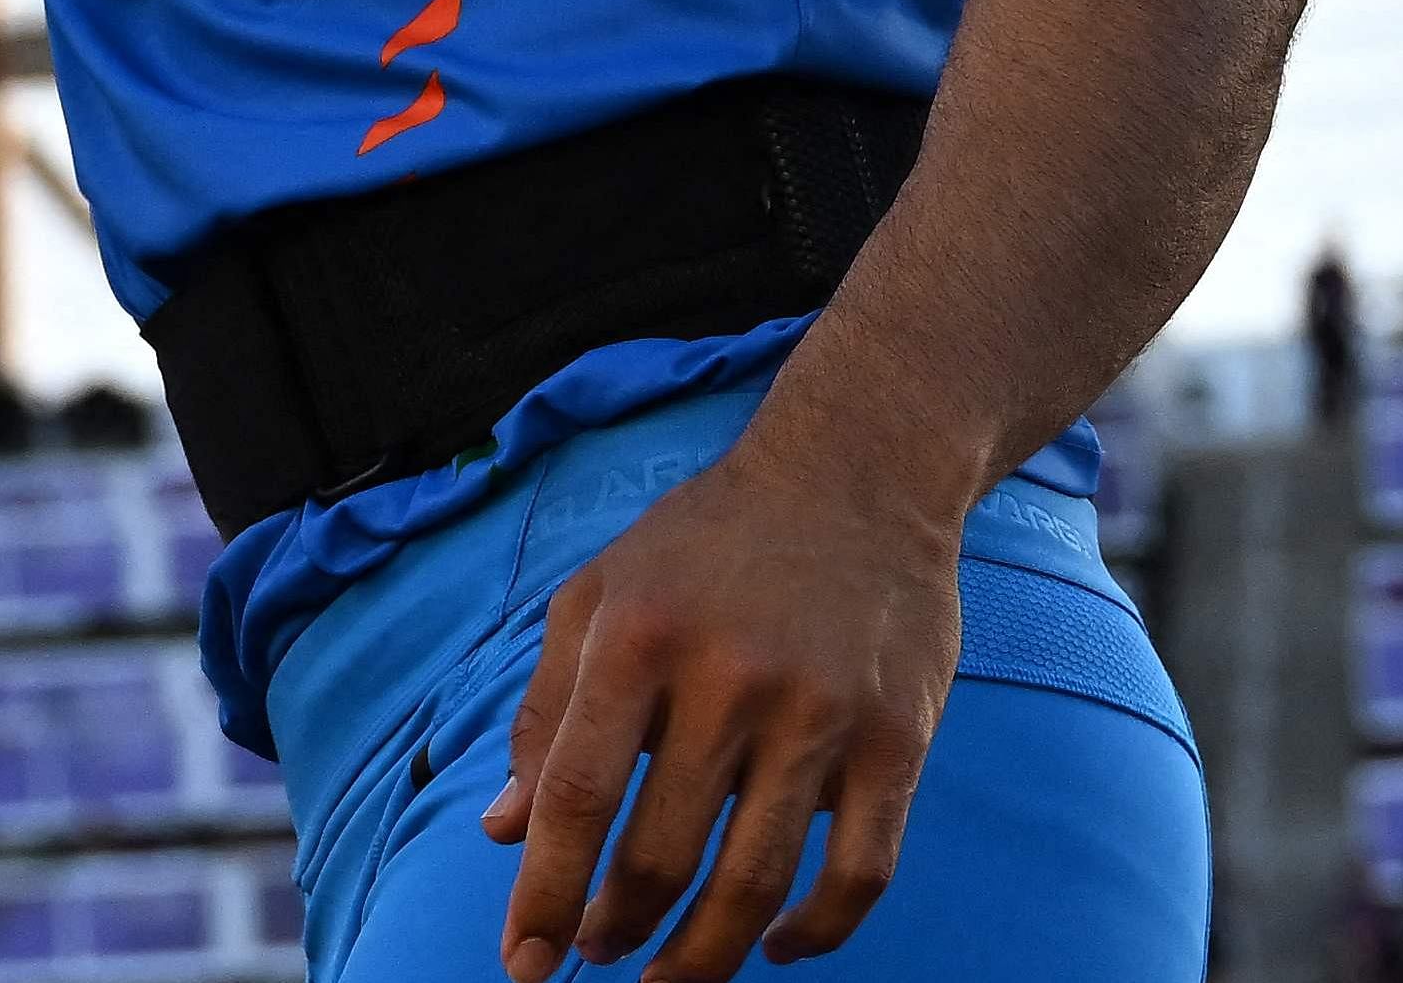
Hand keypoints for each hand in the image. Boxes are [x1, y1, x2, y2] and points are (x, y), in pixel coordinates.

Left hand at [475, 438, 961, 977]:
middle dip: (618, 930)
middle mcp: (730, 674)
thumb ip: (545, 712)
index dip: (545, 895)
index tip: (525, 964)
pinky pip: (859, 873)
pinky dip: (817, 934)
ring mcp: (822, 711)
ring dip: (702, 957)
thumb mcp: (599, 595)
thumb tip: (504, 833)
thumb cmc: (707, 541)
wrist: (858, 470)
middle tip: (600, 956)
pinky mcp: (897, 737)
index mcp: (640, 634)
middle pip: (662, 854)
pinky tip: (775, 946)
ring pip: (755, 883)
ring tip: (668, 978)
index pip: (579, 797)